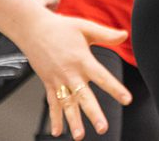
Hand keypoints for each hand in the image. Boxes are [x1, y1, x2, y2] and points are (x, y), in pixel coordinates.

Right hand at [18, 13, 130, 139]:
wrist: (32, 29)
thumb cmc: (61, 27)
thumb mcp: (86, 27)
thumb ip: (106, 35)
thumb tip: (125, 35)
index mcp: (82, 60)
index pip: (102, 77)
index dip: (114, 89)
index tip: (127, 99)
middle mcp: (69, 73)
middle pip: (84, 96)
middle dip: (93, 113)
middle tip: (102, 128)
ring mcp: (57, 80)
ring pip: (67, 104)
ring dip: (73, 121)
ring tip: (80, 136)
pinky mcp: (48, 83)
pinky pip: (52, 103)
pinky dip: (54, 118)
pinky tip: (57, 131)